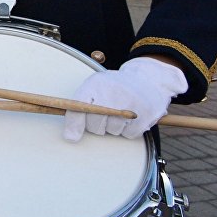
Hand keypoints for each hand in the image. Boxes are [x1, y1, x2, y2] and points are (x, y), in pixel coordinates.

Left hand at [63, 57, 187, 141]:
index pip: (78, 106)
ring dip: (114, 127)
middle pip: (95, 124)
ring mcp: (132, 102)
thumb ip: (78, 109)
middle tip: (104, 115)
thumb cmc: (114, 87)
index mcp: (96, 83)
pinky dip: (128, 130)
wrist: (147, 79)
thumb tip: (70, 137)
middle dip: (96, 125)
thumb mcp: (94, 89)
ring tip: (120, 112)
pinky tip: (131, 117)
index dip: (74, 124)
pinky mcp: (147, 113)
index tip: (72, 136)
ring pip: (112, 131)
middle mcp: (113, 91)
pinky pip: (129, 134)